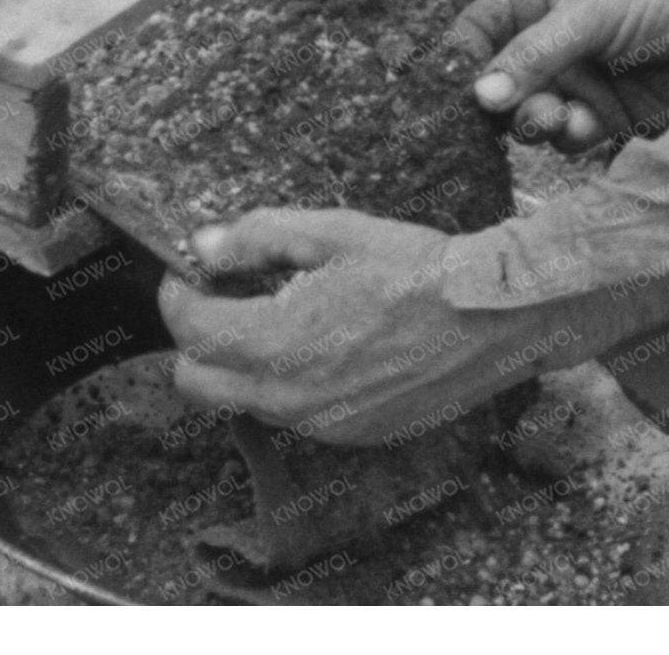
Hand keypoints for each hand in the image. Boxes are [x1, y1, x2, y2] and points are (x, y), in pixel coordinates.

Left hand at [160, 208, 599, 447]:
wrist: (491, 317)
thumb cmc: (416, 268)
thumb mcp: (335, 233)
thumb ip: (259, 237)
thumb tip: (203, 246)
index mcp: (278, 342)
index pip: (190, 330)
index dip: (178, 294)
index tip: (187, 272)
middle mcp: (289, 397)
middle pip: (196, 382)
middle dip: (198, 338)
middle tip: (226, 299)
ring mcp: (319, 424)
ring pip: (242, 400)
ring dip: (243, 362)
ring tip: (284, 317)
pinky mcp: (350, 435)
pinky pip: (293, 415)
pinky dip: (290, 383)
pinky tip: (328, 345)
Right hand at [444, 0, 668, 153]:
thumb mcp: (593, 9)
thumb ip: (536, 52)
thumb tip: (482, 95)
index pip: (479, 32)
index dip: (462, 62)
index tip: (455, 94)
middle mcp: (558, 41)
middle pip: (501, 85)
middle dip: (502, 105)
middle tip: (518, 114)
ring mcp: (586, 81)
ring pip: (534, 119)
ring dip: (538, 125)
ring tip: (560, 118)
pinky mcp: (616, 118)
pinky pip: (574, 141)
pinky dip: (573, 140)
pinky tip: (590, 128)